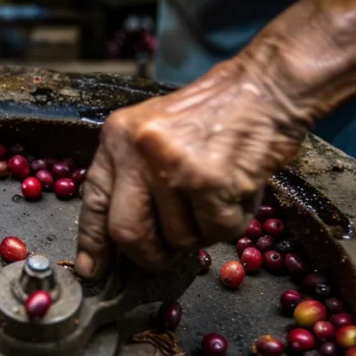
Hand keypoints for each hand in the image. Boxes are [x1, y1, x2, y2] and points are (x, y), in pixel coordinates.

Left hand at [74, 58, 311, 276]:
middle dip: (148, 256)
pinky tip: (239, 191)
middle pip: (127, 232)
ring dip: (203, 232)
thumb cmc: (215, 112)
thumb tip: (123, 238)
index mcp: (117, 137)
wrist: (265, 86)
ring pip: (179, 237)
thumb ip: (136, 177)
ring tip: (218, 197)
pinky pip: (217, 231)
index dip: (92, 241)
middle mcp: (137, 150)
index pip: (93, 200)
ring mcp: (171, 166)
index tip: (91, 269)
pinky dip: (232, 222)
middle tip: (166, 259)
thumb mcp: (155, 133)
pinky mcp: (209, 181)